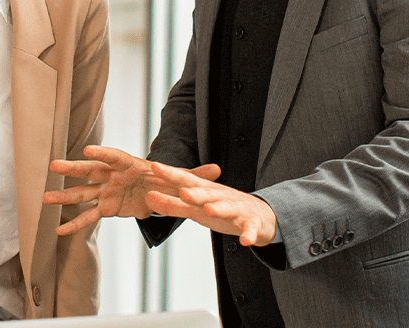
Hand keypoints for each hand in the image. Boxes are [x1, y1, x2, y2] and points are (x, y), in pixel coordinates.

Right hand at [43, 145, 221, 235]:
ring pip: (83, 193)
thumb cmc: (165, 180)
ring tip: (45, 197)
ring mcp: (106, 191)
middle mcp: (114, 175)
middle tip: (54, 165)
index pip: (115, 157)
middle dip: (73, 168)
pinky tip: (60, 231)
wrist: (156, 192)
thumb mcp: (181, 180)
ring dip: (65, 196)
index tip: (88, 149)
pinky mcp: (106, 207)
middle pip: (91, 171)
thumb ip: (195, 176)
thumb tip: (217, 169)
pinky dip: (75, 225)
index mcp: (130, 165)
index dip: (103, 153)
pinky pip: (89, 217)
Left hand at [143, 162, 276, 246]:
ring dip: (219, 208)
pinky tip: (245, 242)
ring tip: (209, 210)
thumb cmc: (222, 209)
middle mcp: (221, 196)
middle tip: (182, 191)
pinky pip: (250, 229)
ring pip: (228, 208)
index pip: (186, 180)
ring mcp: (238, 209)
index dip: (171, 174)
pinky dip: (248, 234)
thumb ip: (172, 204)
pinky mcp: (252, 223)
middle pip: (207, 193)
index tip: (154, 166)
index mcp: (206, 191)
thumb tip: (147, 198)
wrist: (261, 216)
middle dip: (195, 192)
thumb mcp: (196, 208)